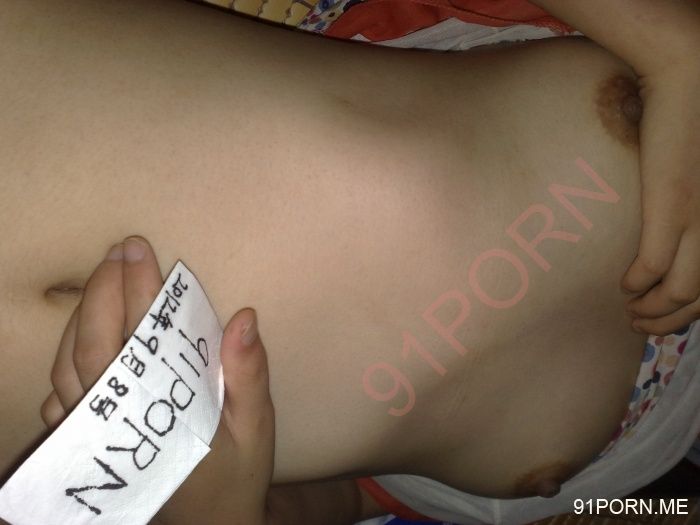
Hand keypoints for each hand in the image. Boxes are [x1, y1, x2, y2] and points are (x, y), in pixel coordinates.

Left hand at [40, 236, 273, 524]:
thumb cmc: (234, 475)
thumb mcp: (257, 428)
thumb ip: (248, 376)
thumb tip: (243, 318)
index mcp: (165, 414)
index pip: (142, 343)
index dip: (140, 291)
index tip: (141, 250)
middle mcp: (119, 423)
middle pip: (94, 345)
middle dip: (105, 289)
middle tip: (122, 249)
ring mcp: (97, 434)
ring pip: (69, 365)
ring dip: (82, 313)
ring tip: (105, 273)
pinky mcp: (86, 441)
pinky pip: (62, 390)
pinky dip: (68, 350)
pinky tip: (85, 326)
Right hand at [622, 66, 699, 335]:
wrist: (694, 75)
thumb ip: (695, 206)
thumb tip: (674, 227)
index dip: (692, 312)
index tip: (666, 315)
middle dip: (669, 321)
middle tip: (642, 324)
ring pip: (682, 293)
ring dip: (651, 312)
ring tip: (630, 313)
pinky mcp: (670, 208)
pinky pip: (653, 267)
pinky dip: (636, 284)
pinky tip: (623, 285)